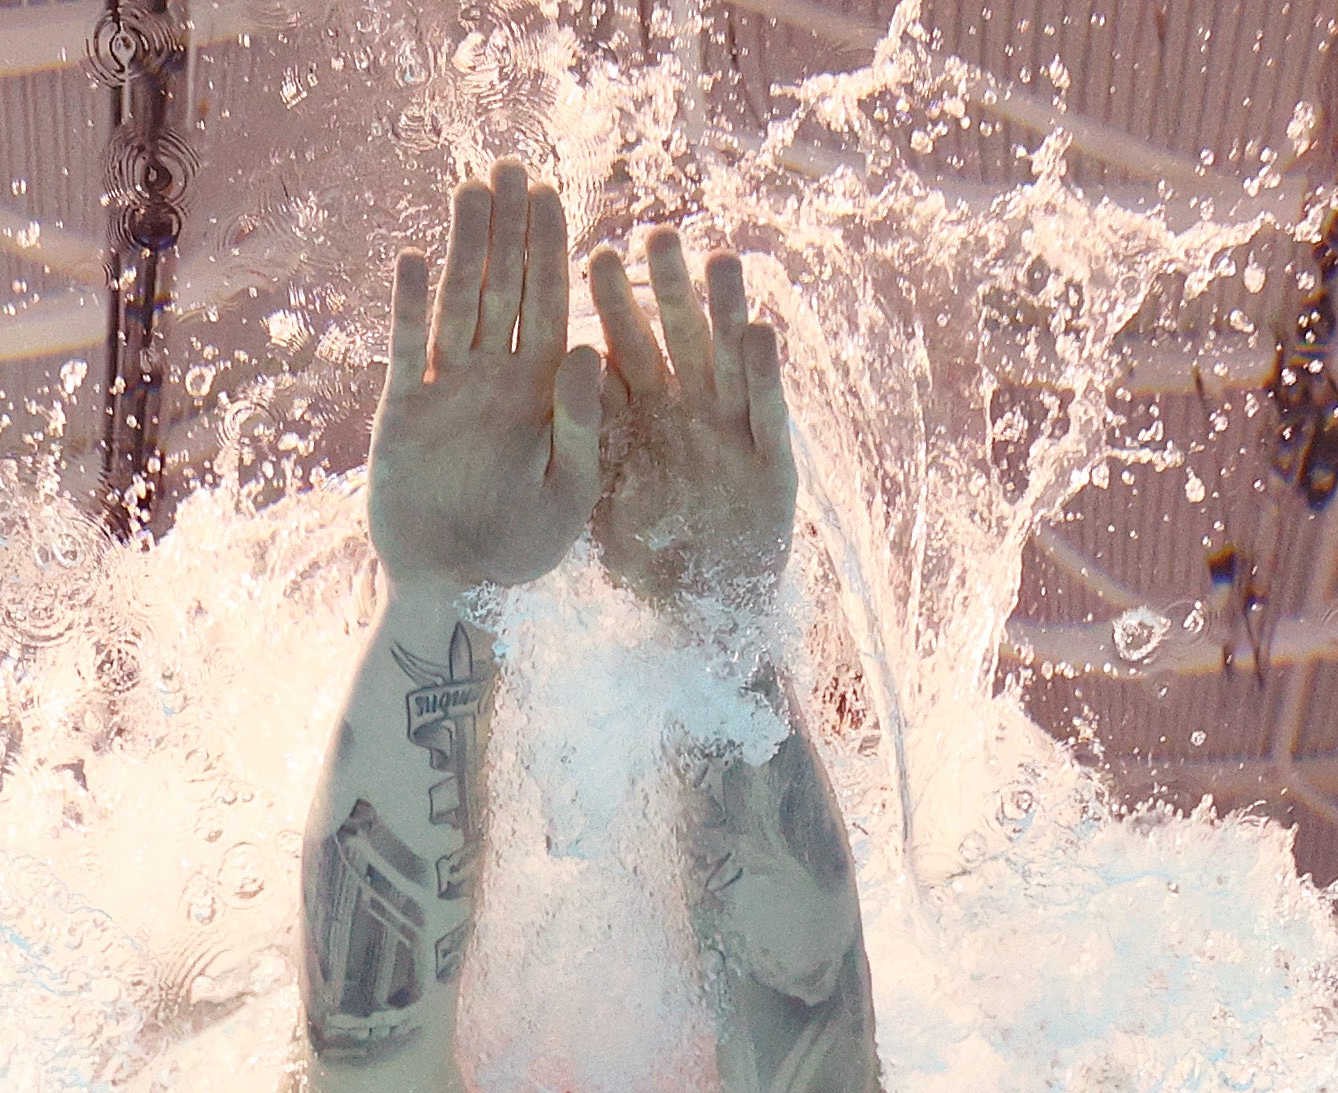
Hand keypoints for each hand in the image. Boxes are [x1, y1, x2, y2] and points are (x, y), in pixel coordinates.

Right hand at [366, 163, 604, 595]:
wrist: (456, 591)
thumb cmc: (523, 551)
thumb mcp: (570, 492)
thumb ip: (581, 423)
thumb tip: (590, 348)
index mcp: (543, 391)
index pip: (551, 306)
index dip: (552, 251)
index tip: (554, 197)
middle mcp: (497, 378)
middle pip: (504, 288)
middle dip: (509, 228)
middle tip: (511, 164)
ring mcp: (448, 389)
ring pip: (458, 302)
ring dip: (463, 247)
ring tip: (468, 188)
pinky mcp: (403, 411)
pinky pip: (407, 348)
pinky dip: (408, 306)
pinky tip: (411, 258)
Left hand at [589, 227, 795, 611]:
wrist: (700, 613)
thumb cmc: (646, 558)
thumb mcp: (599, 501)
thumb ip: (585, 440)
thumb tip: (564, 374)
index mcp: (644, 417)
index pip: (627, 349)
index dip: (614, 306)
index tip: (596, 255)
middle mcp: (690, 414)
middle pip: (679, 340)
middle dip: (671, 290)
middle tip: (659, 235)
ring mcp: (734, 435)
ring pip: (728, 363)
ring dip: (726, 314)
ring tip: (720, 260)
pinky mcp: (772, 466)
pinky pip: (765, 416)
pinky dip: (763, 378)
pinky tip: (758, 333)